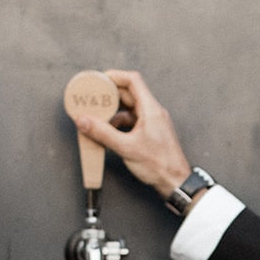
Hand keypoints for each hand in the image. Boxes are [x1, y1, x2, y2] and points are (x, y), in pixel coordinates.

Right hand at [76, 70, 192, 200]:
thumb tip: (84, 121)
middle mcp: (153, 112)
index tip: (100, 80)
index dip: (115, 76)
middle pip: (129, 94)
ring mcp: (152, 123)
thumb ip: (103, 133)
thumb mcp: (126, 148)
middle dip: (110, 96)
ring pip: (129, 110)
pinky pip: (132, 122)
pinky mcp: (150, 133)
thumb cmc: (159, 165)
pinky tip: (109, 133)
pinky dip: (119, 124)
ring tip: (98, 119)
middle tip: (94, 99)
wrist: (176, 182)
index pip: (133, 81)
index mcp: (151, 109)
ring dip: (113, 113)